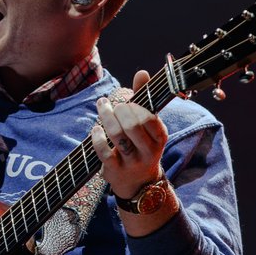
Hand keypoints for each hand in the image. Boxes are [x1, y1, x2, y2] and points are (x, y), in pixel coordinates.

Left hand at [92, 69, 166, 197]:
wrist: (139, 183)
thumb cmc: (142, 145)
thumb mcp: (148, 125)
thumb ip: (145, 98)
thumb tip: (142, 72)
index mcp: (160, 137)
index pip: (149, 117)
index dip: (135, 106)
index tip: (125, 101)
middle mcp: (149, 150)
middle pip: (132, 125)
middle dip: (118, 110)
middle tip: (110, 104)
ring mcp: (132, 161)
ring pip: (118, 136)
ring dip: (106, 118)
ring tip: (101, 107)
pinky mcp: (115, 170)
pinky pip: (104, 151)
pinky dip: (97, 137)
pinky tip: (95, 129)